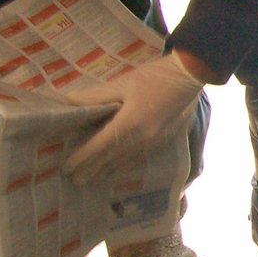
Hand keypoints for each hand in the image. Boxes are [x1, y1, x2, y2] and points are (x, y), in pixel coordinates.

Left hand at [63, 52, 205, 181]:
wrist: (190, 76)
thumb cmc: (155, 76)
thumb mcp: (122, 82)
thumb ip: (94, 96)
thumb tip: (67, 102)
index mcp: (130, 123)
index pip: (99, 146)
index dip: (82, 158)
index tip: (67, 167)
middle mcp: (142, 138)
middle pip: (111, 159)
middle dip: (92, 170)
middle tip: (74, 180)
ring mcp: (155, 142)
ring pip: (126, 162)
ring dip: (107, 171)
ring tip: (92, 179)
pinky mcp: (165, 141)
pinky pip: (140, 158)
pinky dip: (125, 166)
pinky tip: (118, 168)